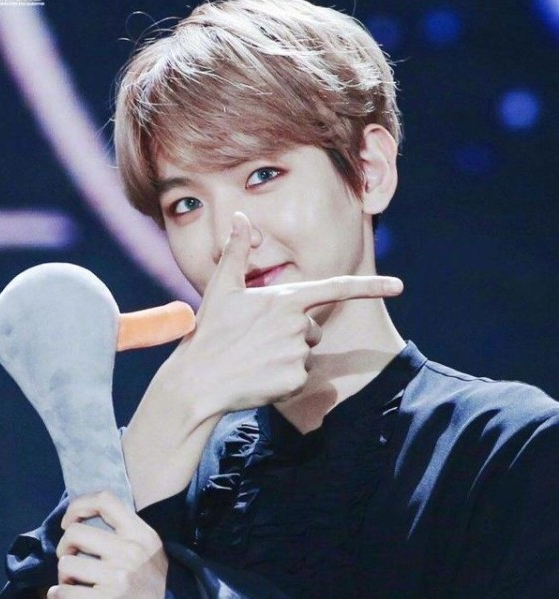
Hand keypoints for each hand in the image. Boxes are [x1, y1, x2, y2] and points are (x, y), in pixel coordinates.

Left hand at [46, 492, 167, 598]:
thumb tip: (93, 525)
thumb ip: (129, 536)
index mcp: (141, 534)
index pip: (105, 500)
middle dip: (64, 546)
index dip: (79, 505)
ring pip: (66, 563)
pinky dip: (57, 596)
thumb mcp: (154, 552)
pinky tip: (61, 598)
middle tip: (71, 558)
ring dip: (63, 575)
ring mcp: (116, 578)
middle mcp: (128, 551)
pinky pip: (65, 593)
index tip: (70, 521)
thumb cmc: (162, 589)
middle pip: (75, 532)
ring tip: (72, 583)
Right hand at [173, 212, 403, 414]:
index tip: (399, 286)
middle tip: (256, 340)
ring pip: (306, 353)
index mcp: (285, 298)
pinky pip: (300, 377)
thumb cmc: (209, 332)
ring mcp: (298, 354)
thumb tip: (240, 217)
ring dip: (287, 356)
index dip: (371, 286)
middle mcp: (297, 325)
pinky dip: (283, 379)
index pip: (336, 288)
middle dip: (293, 334)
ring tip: (255, 358)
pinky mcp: (295, 380)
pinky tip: (259, 377)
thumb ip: (238, 251)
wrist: (198, 381)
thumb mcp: (222, 287)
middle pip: (312, 327)